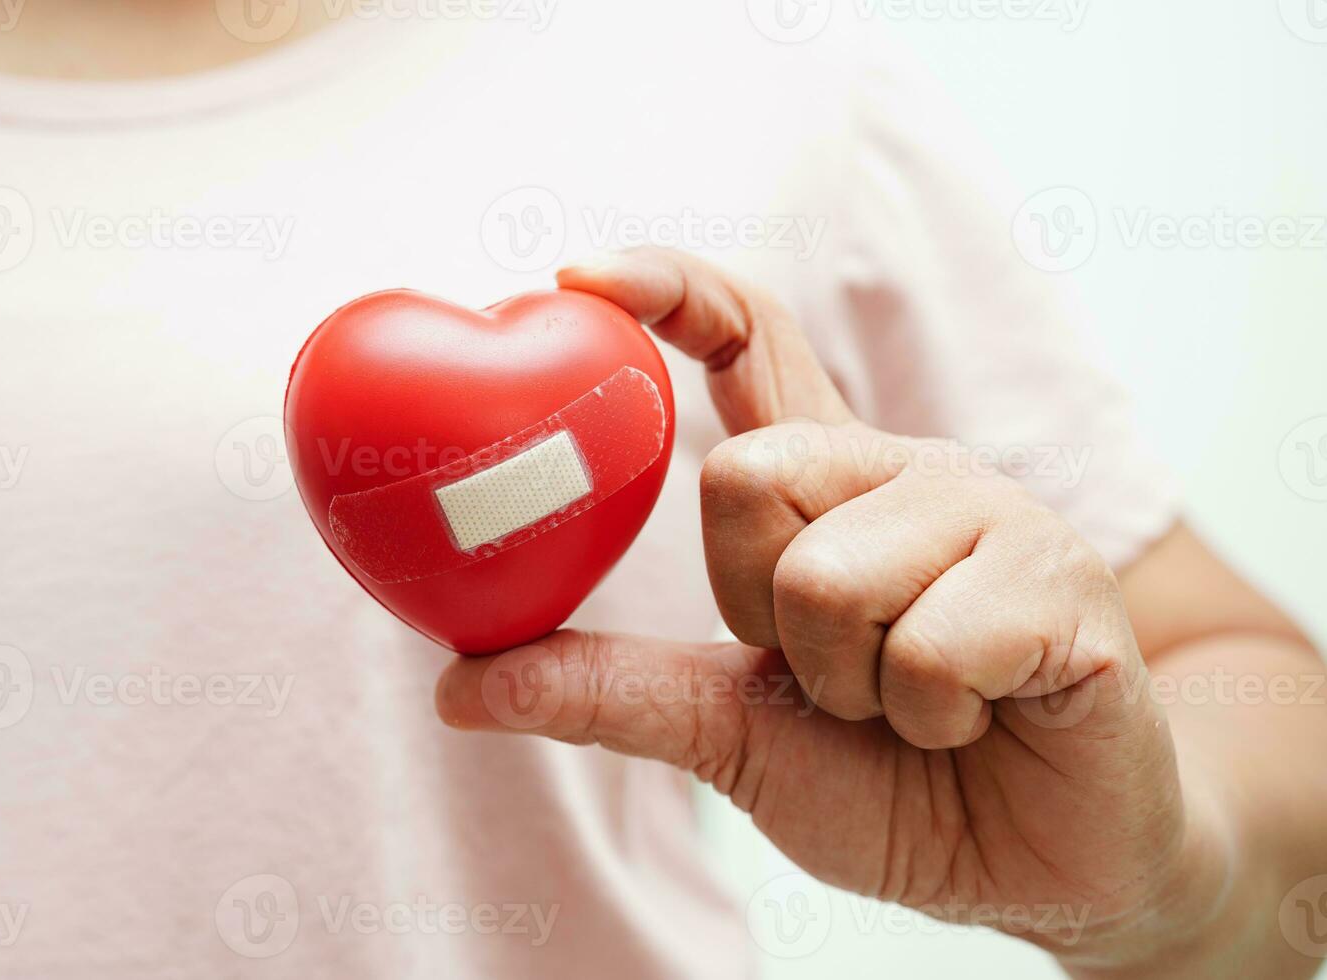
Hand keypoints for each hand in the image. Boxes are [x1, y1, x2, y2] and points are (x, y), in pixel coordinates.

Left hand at [436, 249, 1226, 964]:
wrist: (1039, 862)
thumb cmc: (891, 781)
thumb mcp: (730, 732)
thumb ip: (614, 691)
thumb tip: (457, 688)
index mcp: (825, 487)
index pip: (750, 339)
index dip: (670, 290)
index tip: (579, 276)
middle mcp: (901, 472)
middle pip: (746, 472)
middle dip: (759, 610)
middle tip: (826, 670)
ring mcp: (991, 514)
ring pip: (831, 573)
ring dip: (848, 684)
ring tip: (909, 707)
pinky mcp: (1063, 582)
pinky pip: (929, 646)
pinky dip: (927, 718)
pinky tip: (976, 718)